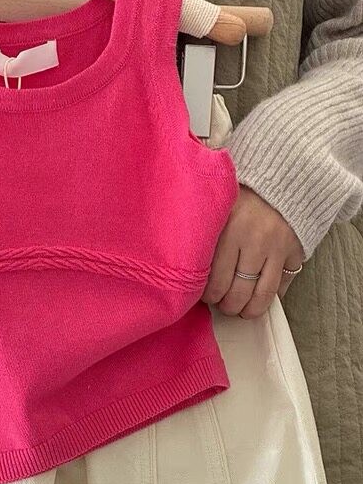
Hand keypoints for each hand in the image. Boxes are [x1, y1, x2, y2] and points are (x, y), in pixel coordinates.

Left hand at [201, 185, 304, 317]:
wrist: (278, 173)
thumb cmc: (238, 195)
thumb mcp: (215, 209)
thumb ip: (202, 236)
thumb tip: (187, 272)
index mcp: (231, 230)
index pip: (216, 281)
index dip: (208, 296)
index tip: (205, 295)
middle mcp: (257, 240)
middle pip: (239, 292)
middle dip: (227, 306)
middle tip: (222, 304)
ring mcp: (279, 247)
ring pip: (263, 294)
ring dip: (249, 309)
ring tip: (240, 309)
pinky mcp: (296, 250)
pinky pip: (284, 284)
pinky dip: (273, 295)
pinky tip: (261, 296)